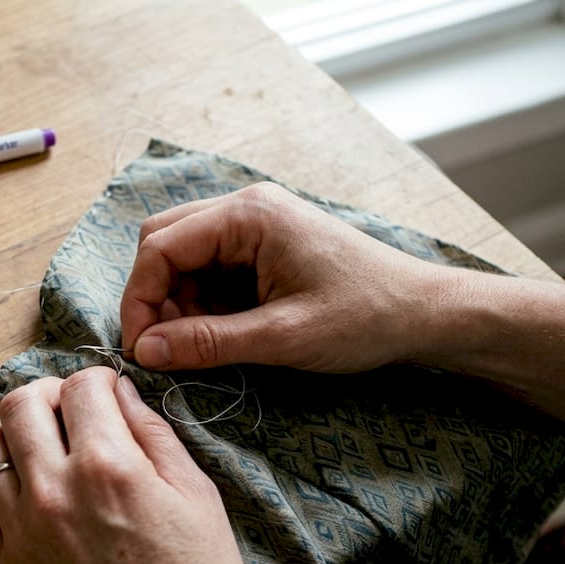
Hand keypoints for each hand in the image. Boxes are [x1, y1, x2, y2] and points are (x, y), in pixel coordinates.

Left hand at [0, 367, 284, 563]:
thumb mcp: (197, 495)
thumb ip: (154, 433)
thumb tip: (121, 393)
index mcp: (109, 466)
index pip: (81, 386)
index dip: (99, 380)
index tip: (108, 393)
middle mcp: (55, 491)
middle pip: (21, 404)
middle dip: (49, 394)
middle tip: (72, 411)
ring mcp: (22, 532)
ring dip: (12, 433)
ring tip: (41, 446)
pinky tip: (17, 486)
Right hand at [120, 182, 441, 372]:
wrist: (425, 313)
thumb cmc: (365, 317)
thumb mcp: (282, 338)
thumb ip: (208, 343)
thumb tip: (144, 352)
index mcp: (249, 215)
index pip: (159, 247)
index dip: (139, 300)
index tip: (140, 351)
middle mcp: (245, 208)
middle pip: (163, 243)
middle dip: (154, 298)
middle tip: (163, 349)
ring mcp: (255, 225)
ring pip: (183, 258)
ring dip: (178, 304)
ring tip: (201, 346)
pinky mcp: (263, 247)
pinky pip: (209, 269)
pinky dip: (202, 303)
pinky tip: (223, 334)